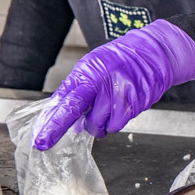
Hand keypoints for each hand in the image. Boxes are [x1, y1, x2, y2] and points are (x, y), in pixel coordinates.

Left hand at [34, 20, 194, 149]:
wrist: (152, 53)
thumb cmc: (117, 59)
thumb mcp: (90, 66)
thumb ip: (74, 89)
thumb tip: (56, 114)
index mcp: (90, 75)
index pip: (68, 104)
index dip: (54, 125)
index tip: (41, 141)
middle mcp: (107, 87)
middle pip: (89, 122)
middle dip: (86, 124)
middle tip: (89, 115)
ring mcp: (125, 98)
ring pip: (105, 127)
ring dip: (103, 122)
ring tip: (109, 105)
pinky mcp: (138, 106)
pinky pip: (120, 124)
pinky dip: (117, 120)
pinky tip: (121, 105)